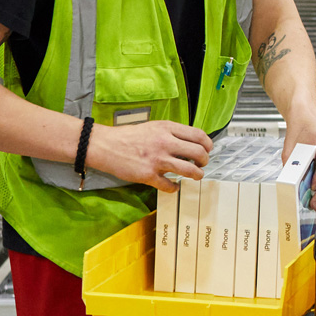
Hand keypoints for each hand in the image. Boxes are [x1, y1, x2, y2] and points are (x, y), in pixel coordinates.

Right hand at [85, 120, 210, 189]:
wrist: (107, 146)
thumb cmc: (129, 136)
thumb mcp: (154, 127)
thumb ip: (172, 133)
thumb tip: (190, 143)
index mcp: (167, 128)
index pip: (199, 135)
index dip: (208, 144)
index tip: (208, 149)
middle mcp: (165, 143)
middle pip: (198, 153)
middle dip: (205, 161)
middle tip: (202, 164)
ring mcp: (158, 160)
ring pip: (189, 170)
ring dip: (196, 175)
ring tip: (195, 176)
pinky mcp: (148, 175)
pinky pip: (169, 186)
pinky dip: (175, 188)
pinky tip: (174, 186)